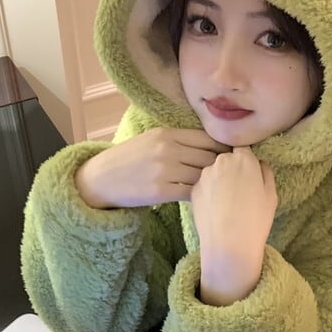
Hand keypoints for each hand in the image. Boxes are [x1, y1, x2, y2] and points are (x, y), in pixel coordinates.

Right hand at [75, 128, 228, 208]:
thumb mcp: (152, 140)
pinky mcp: (160, 191)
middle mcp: (167, 149)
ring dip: (211, 183)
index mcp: (167, 134)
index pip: (208, 138)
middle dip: (221, 167)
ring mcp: (164, 170)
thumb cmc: (129, 159)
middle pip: (209, 157)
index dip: (223, 148)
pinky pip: (191, 193)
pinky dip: (199, 195)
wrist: (101, 178)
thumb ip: (179, 140)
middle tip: (230, 176)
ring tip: (218, 188)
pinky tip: (202, 197)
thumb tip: (213, 146)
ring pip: (202, 176)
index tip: (231, 157)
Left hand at [192, 147, 277, 305]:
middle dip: (231, 167)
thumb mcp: (271, 195)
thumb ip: (265, 172)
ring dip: (218, 178)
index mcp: (243, 159)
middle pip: (225, 157)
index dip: (245, 159)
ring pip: (212, 170)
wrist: (229, 244)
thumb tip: (258, 163)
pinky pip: (203, 184)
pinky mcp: (193, 189)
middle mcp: (221, 161)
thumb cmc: (256, 219)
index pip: (242, 148)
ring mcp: (204, 175)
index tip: (247, 171)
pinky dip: (208, 191)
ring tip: (225, 200)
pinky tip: (214, 208)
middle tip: (237, 187)